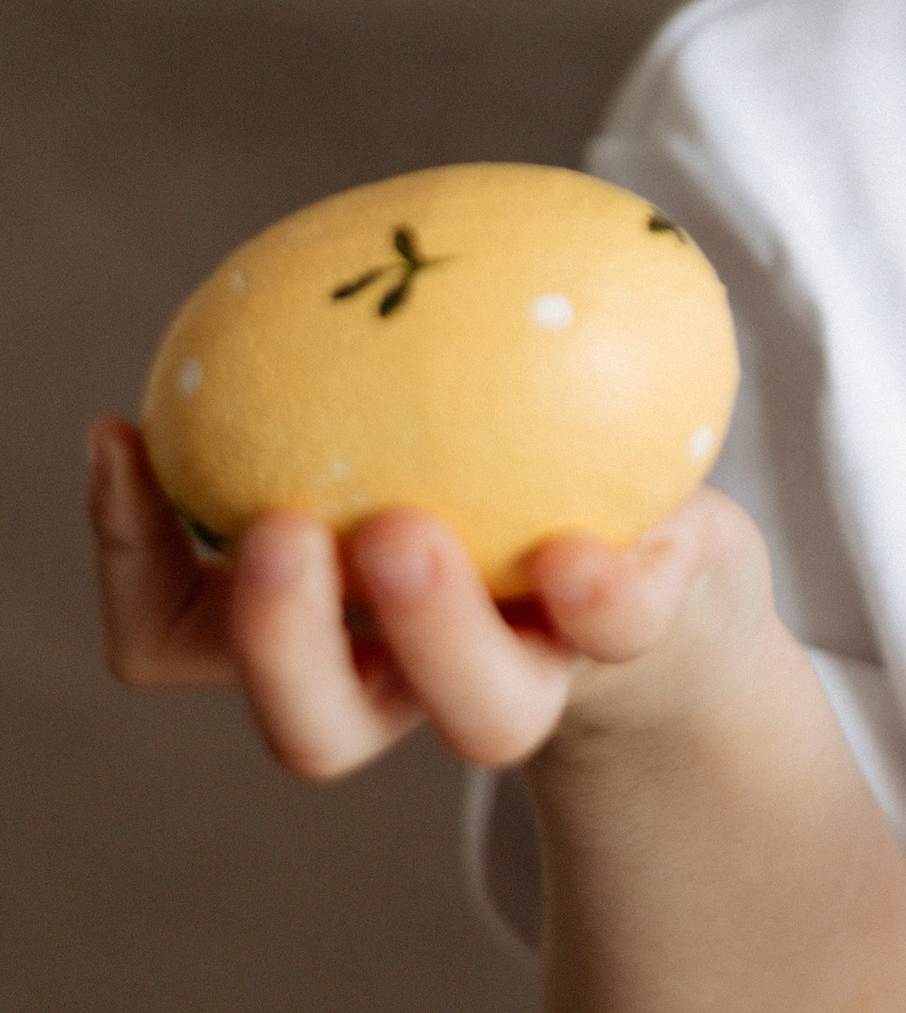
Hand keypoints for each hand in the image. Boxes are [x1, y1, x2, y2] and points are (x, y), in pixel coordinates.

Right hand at [88, 413, 771, 782]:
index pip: (178, 640)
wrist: (674, 556)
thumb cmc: (496, 462)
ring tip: (403, 530)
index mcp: (323, 631)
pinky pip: (620, 627)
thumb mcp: (398, 406)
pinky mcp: (645, 629)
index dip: (131, 563)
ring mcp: (537, 667)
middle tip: (275, 529)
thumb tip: (252, 283)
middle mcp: (417, 680)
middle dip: (280, 641)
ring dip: (431, 627)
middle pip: (317, 728)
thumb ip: (332, 367)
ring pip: (481, 716)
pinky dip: (595, 596)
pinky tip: (573, 548)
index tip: (124, 435)